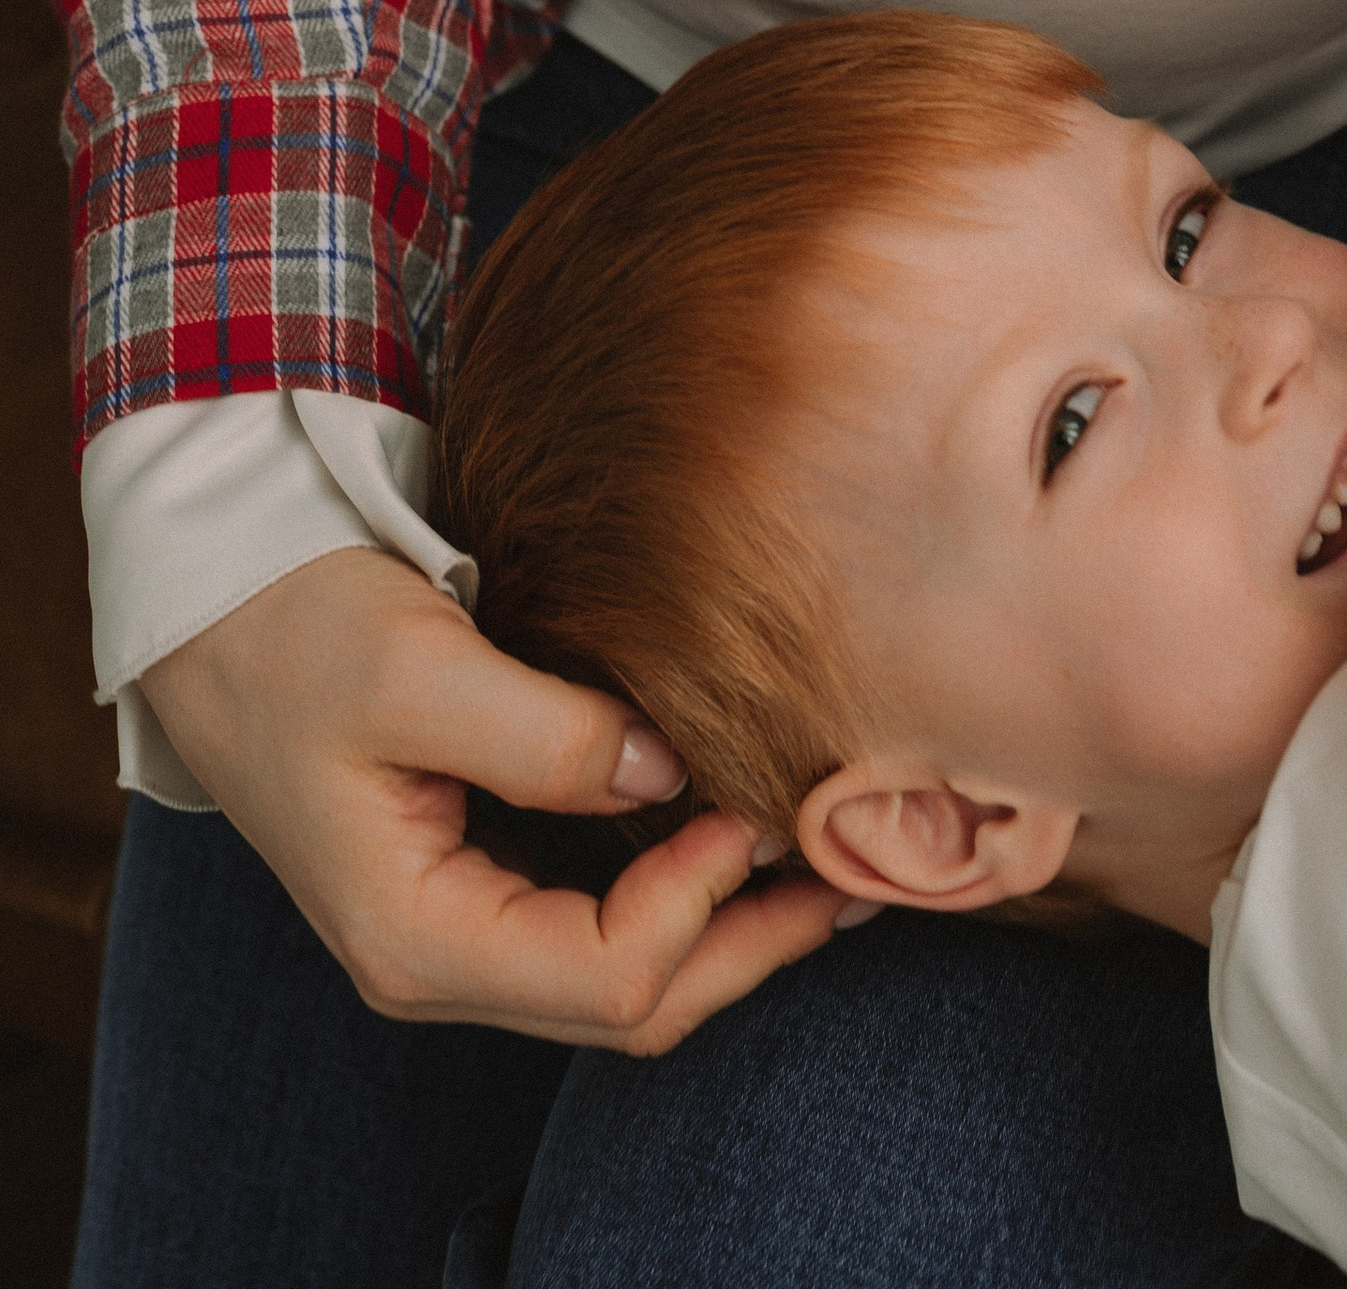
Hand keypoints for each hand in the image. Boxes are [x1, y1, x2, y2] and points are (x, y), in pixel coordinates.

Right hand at [142, 548, 846, 1044]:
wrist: (218, 614)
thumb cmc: (300, 630)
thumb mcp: (417, 667)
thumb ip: (543, 734)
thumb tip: (667, 770)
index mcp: (415, 934)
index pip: (605, 974)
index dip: (701, 904)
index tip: (756, 807)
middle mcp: (438, 961)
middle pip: (628, 1008)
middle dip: (749, 949)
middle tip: (851, 872)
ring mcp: (456, 932)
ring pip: (619, 983)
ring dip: (728, 935)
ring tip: (825, 869)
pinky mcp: (475, 885)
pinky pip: (597, 930)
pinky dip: (682, 903)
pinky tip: (740, 844)